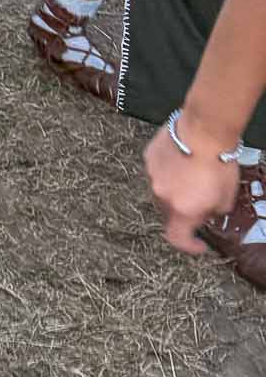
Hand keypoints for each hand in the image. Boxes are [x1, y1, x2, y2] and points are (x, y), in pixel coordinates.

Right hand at [144, 118, 240, 253]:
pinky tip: (181, 158)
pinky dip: (168, 170)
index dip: (189, 246)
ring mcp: (152, 175)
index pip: (177, 239)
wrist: (204, 130)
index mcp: (182, 211)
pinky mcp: (148, 156)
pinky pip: (157, 170)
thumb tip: (206, 210)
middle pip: (169, 213)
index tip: (200, 243)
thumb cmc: (219, 165)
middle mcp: (162, 196)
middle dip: (184, 211)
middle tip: (200, 199)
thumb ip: (212, 211)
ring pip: (161, 190)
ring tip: (191, 173)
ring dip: (174, 189)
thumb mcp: (227, 198)